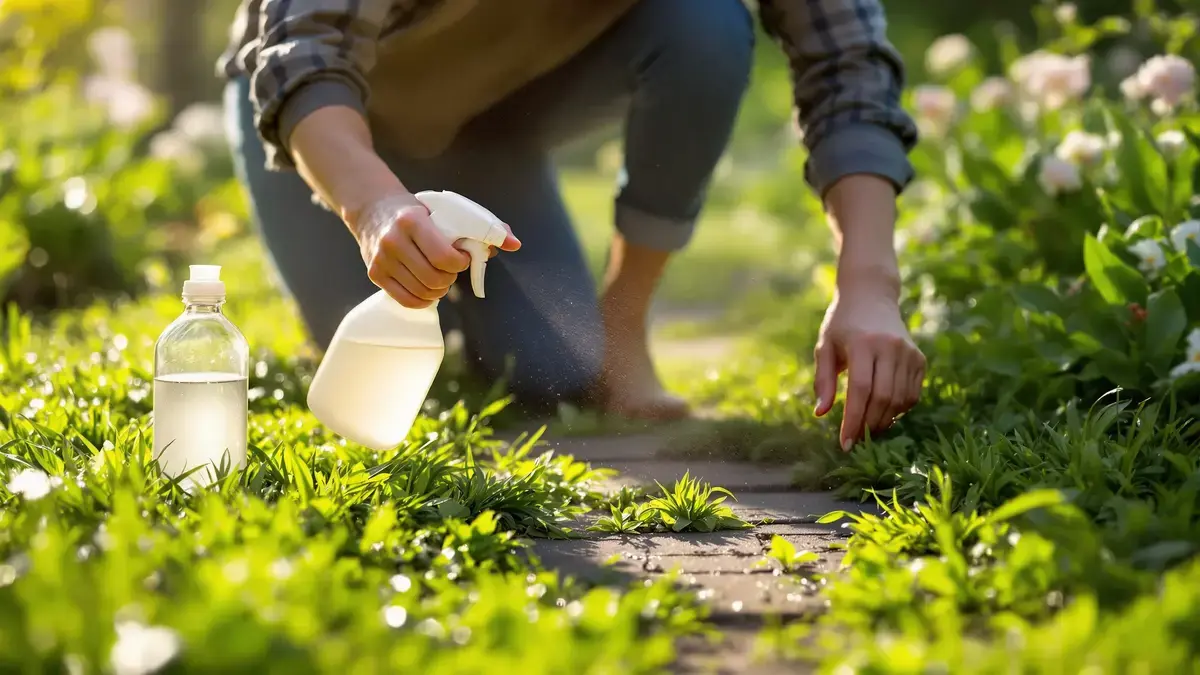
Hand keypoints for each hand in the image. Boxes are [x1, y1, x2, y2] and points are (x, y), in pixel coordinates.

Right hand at [349, 192, 520, 307]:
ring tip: (441, 277)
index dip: (460, 263)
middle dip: (450, 278)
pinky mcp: (375, 274)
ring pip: (422, 293)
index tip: (461, 257)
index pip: (444, 257)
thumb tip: (515, 244)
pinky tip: (428, 289)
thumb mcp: (447, 210)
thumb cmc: (420, 211)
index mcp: (413, 221)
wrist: (373, 209)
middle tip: (451, 269)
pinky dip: (424, 300)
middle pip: (434, 278)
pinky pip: (407, 301)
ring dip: (439, 290)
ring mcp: (381, 259)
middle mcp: (393, 240)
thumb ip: (483, 226)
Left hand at [812, 283, 925, 450]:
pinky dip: (899, 410)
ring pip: (900, 399)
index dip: (853, 420)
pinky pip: (912, 394)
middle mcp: (890, 346)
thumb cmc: (842, 324)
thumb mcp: (825, 346)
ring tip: (867, 429)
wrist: (871, 297)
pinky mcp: (919, 358)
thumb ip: (823, 379)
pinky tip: (883, 413)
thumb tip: (821, 413)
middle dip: (868, 424)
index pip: (860, 390)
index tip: (844, 443)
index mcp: (863, 343)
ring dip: (884, 421)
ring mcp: (909, 352)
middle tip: (855, 439)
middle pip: (882, 398)